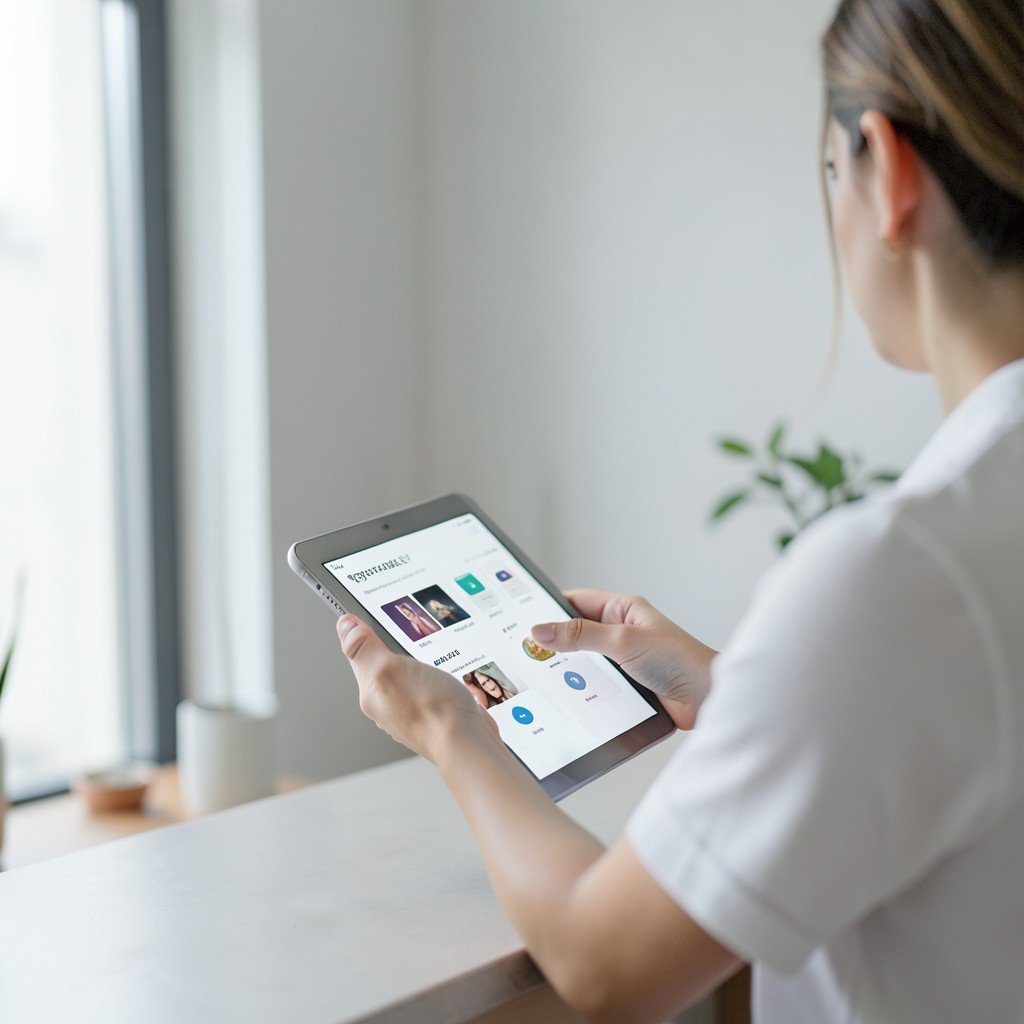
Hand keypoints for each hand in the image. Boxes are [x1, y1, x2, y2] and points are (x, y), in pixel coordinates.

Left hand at [336, 616, 499, 761]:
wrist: (468, 745)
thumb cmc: (432, 711)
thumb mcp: (390, 669)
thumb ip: (366, 648)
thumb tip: (344, 626)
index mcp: (372, 693)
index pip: (359, 655)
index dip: (364, 633)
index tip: (371, 617)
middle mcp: (388, 706)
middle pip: (385, 667)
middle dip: (396, 650)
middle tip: (407, 636)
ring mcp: (413, 712)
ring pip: (410, 678)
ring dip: (420, 666)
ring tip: (431, 659)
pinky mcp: (436, 714)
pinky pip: (432, 689)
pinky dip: (439, 681)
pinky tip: (449, 679)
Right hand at [532, 590, 716, 729]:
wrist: (708, 698)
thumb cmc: (679, 660)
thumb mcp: (622, 641)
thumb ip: (580, 635)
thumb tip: (541, 629)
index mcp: (622, 608)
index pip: (575, 601)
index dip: (549, 609)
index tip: (522, 620)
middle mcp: (621, 630)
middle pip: (575, 633)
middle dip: (554, 643)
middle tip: (526, 652)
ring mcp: (623, 658)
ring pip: (583, 661)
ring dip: (569, 670)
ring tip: (543, 677)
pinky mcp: (626, 684)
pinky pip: (595, 684)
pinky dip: (583, 690)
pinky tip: (569, 698)